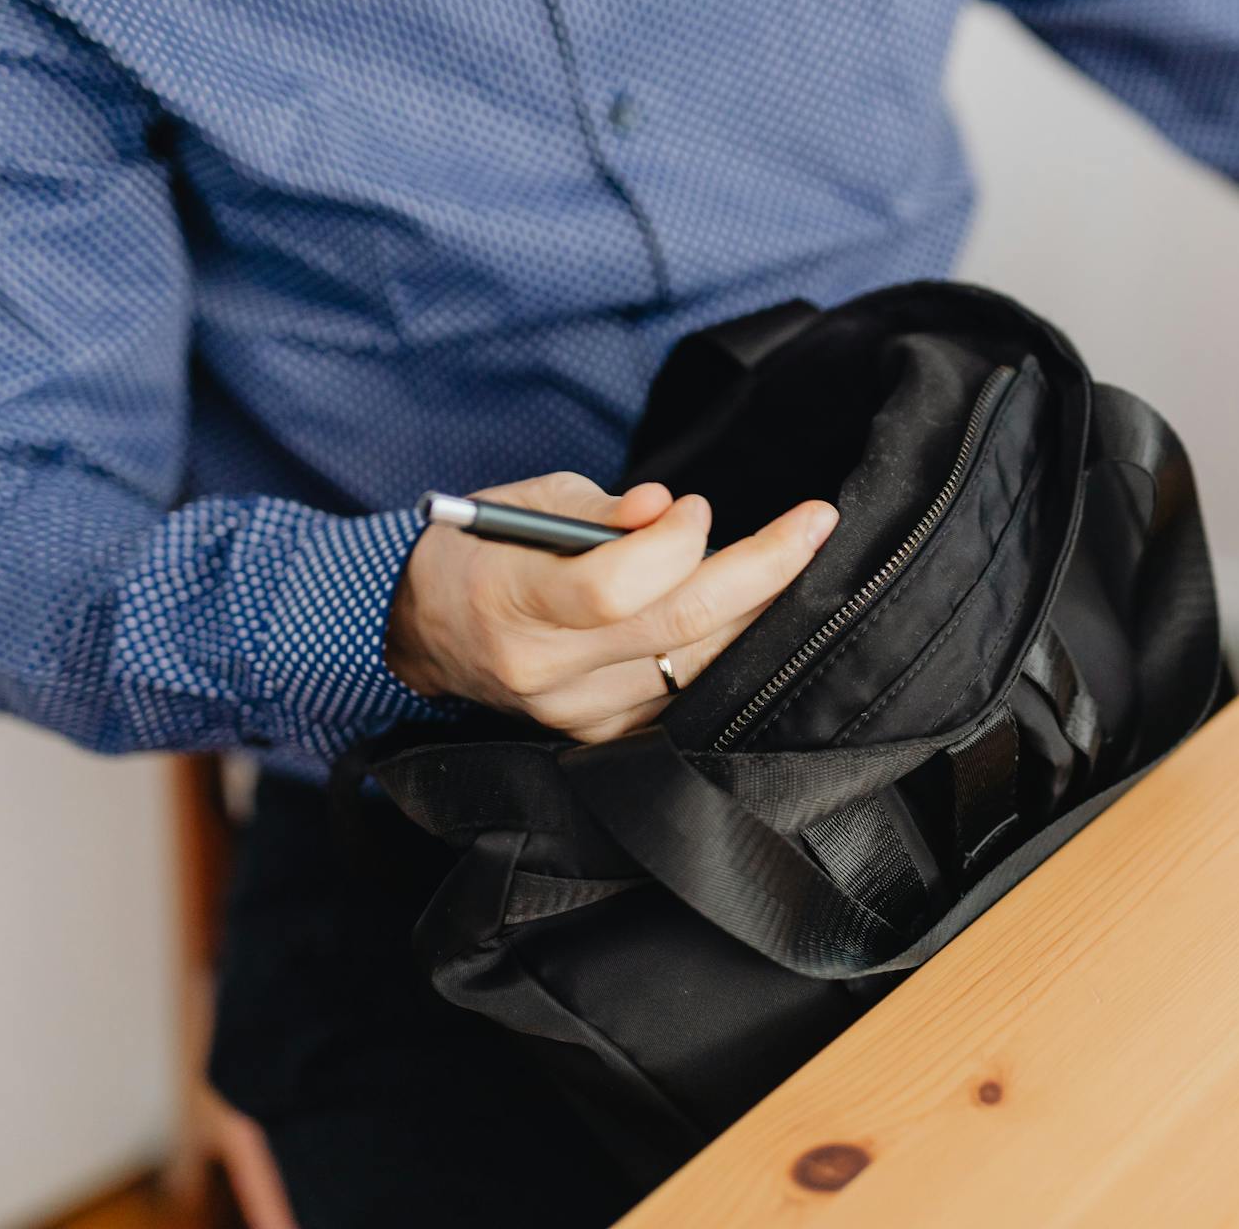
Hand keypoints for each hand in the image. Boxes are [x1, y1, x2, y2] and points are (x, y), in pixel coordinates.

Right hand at [386, 471, 836, 741]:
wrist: (425, 632)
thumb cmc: (481, 552)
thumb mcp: (526, 503)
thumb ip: (601, 510)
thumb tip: (667, 509)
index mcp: (513, 603)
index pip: (616, 585)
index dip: (673, 542)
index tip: (692, 506)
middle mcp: (545, 671)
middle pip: (678, 628)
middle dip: (762, 569)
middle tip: (813, 523)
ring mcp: (575, 714)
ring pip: (697, 667)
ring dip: (754, 611)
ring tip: (786, 557)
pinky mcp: (600, 736)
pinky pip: (685, 695)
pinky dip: (723, 651)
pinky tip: (750, 613)